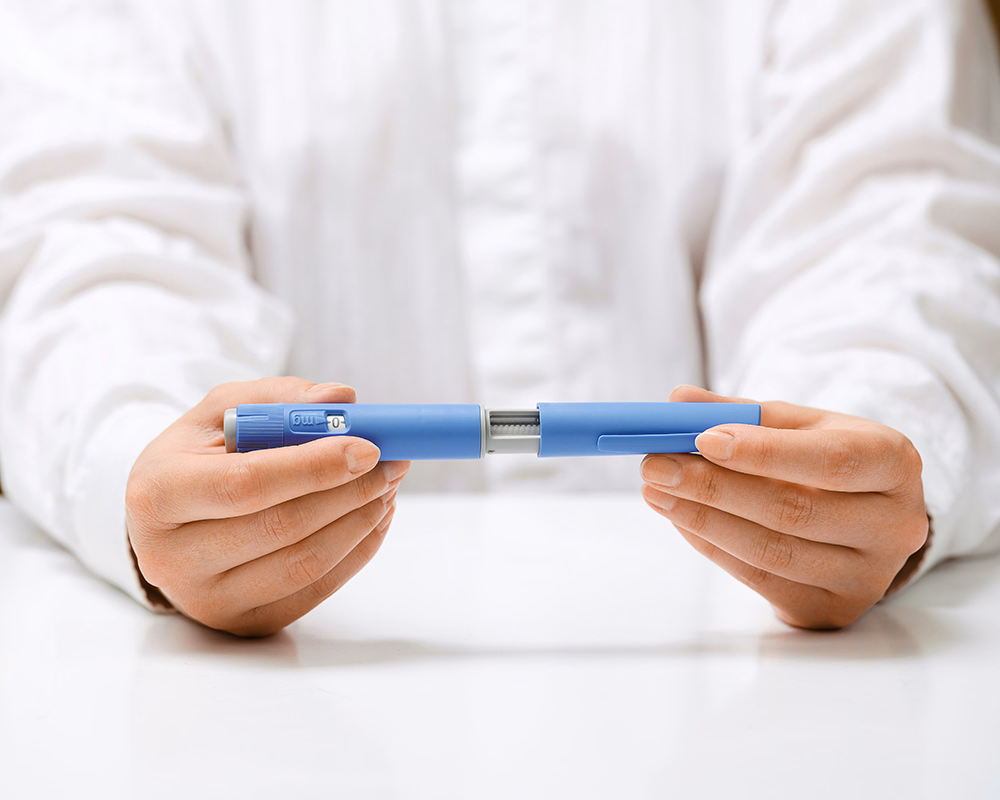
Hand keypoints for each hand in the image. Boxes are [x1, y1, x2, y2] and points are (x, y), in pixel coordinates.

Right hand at [126, 377, 408, 635]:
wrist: (164, 520)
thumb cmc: (197, 456)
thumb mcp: (221, 411)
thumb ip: (279, 398)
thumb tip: (342, 400)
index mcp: (157, 495)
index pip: (246, 485)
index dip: (313, 467)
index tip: (368, 448)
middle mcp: (172, 557)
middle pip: (282, 528)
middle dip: (350, 492)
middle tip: (394, 463)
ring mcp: (207, 599)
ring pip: (305, 564)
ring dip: (361, 521)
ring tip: (388, 486)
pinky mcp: (243, 622)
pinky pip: (315, 590)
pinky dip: (357, 551)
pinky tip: (374, 517)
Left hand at [641, 386, 928, 629]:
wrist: (871, 521)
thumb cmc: (830, 462)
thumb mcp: (801, 426)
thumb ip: (742, 413)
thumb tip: (679, 401)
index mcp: (895, 464)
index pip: (831, 460)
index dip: (764, 452)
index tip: (703, 439)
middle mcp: (893, 525)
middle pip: (793, 510)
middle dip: (713, 487)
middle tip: (656, 465)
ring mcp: (866, 576)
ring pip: (771, 551)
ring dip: (702, 519)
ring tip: (657, 491)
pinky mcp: (831, 610)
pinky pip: (760, 578)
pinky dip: (712, 547)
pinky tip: (681, 519)